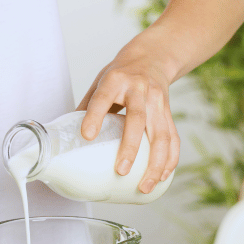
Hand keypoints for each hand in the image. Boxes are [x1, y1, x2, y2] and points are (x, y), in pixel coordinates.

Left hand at [77, 40, 179, 193]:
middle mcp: (139, 89)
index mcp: (115, 80)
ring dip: (155, 163)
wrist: (153, 56)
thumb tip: (70, 138)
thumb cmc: (120, 74)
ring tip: (144, 186)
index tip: (87, 136)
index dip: (95, 116)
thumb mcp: (100, 82)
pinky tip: (162, 177)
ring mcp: (157, 101)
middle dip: (130, 147)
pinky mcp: (169, 112)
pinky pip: (173, 138)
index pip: (103, 99)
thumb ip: (88, 108)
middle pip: (137, 120)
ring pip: (161, 134)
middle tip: (121, 171)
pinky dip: (170, 159)